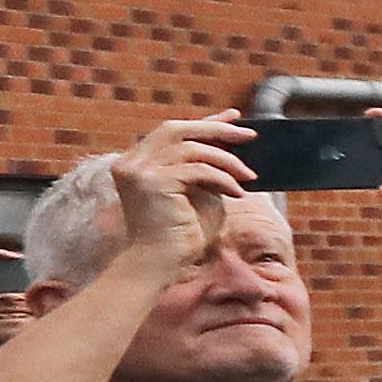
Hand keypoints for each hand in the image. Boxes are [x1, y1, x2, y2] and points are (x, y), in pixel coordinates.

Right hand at [96, 117, 250, 284]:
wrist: (161, 263)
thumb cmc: (182, 234)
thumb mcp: (200, 193)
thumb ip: (206, 169)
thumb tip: (232, 146)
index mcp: (137, 162)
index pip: (174, 132)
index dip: (205, 122)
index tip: (235, 117)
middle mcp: (131, 162)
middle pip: (178, 130)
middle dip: (217, 130)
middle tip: (249, 136)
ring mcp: (138, 170)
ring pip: (191, 148)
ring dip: (226, 160)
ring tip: (248, 177)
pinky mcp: (151, 181)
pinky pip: (197, 169)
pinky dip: (222, 178)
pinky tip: (237, 192)